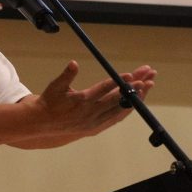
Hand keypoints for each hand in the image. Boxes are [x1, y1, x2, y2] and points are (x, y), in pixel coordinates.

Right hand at [31, 61, 156, 139]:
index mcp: (82, 101)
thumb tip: (74, 63)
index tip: (131, 75)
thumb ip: (66, 75)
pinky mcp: (96, 128)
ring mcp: (94, 123)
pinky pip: (116, 118)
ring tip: (148, 86)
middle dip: (134, 88)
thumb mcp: (55, 86)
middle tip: (148, 78)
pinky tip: (137, 101)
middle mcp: (91, 114)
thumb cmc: (50, 100)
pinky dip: (127, 109)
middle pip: (118, 99)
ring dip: (135, 98)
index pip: (104, 90)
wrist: (43, 123)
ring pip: (120, 110)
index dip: (119, 82)